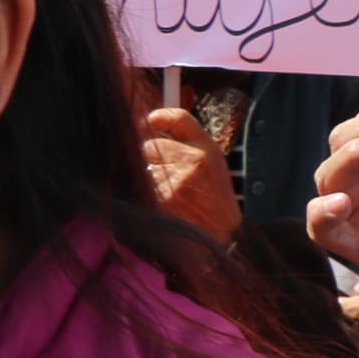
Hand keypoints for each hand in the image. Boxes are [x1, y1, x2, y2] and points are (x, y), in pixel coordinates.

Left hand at [139, 105, 242, 240]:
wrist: (218, 240)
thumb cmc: (213, 206)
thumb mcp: (212, 170)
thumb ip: (188, 148)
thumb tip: (150, 128)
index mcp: (209, 151)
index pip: (181, 119)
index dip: (160, 117)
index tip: (149, 121)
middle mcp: (194, 160)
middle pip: (149, 145)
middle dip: (149, 160)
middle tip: (162, 179)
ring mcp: (178, 179)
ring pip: (142, 167)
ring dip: (145, 179)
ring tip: (166, 197)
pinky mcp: (164, 197)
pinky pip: (139, 187)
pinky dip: (142, 195)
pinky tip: (159, 207)